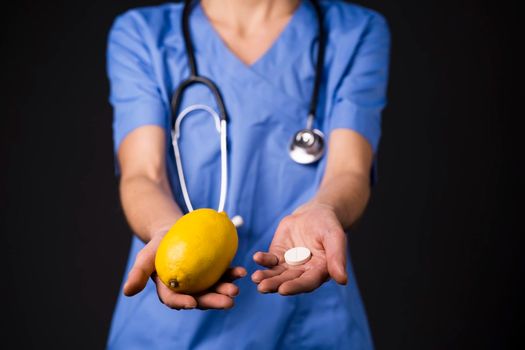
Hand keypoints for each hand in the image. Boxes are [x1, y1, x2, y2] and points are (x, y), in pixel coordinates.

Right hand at [124, 233, 246, 309]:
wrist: (173, 230)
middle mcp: (188, 290)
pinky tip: (241, 271)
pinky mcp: (213, 271)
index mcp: (170, 291)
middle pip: (201, 298)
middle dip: (215, 301)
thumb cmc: (157, 244)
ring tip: (237, 288)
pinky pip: (224, 274)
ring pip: (215, 289)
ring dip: (226, 289)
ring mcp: (203, 282)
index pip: (175, 300)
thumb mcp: (145, 256)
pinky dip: (232, 274)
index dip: (183, 302)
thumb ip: (137, 273)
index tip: (193, 302)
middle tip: (229, 300)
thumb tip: (127, 292)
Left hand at [251, 202, 347, 294]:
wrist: (315, 213)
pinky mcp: (278, 255)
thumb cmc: (328, 225)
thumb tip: (342, 280)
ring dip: (266, 277)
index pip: (307, 282)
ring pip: (276, 274)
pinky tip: (257, 258)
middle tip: (262, 287)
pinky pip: (269, 260)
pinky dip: (263, 260)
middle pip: (288, 281)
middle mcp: (303, 272)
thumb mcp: (335, 237)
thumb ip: (337, 258)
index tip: (283, 290)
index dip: (295, 286)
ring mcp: (289, 264)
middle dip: (275, 285)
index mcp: (319, 272)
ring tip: (255, 278)